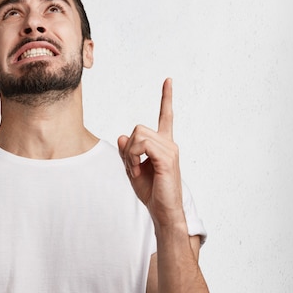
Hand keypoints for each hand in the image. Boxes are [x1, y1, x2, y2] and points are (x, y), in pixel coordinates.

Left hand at [117, 78, 184, 227]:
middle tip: (132, 168)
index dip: (166, 98)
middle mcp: (169, 143)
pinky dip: (134, 158)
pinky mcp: (167, 158)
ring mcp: (170, 150)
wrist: (163, 212)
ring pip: (138, 136)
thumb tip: (122, 136)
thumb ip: (127, 152)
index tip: (168, 80)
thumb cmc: (152, 192)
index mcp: (164, 144)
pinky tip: (139, 171)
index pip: (166, 116)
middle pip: (138, 128)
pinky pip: (141, 145)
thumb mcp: (133, 169)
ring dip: (130, 155)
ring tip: (137, 171)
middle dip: (128, 148)